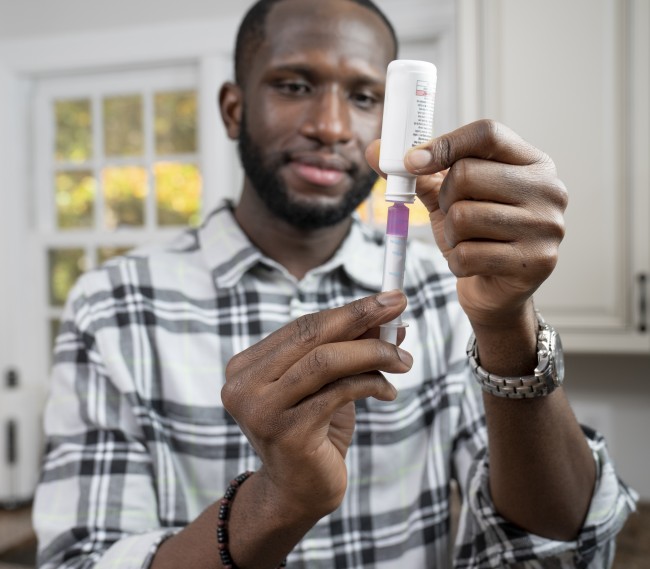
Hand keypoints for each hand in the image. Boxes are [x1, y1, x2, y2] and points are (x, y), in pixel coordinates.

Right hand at [221, 291, 410, 519]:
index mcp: (246, 367)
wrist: (298, 492)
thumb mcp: (328, 384)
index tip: (389, 298)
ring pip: (325, 361)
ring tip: (404, 359)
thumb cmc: (313, 432)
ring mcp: (261, 410)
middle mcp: (244, 386)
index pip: (302, 326)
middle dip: (360, 317)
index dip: (348, 310)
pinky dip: (370, 383)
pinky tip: (388, 390)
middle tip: (399, 306)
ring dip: (373, 352)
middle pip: (310, 335)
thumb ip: (349, 350)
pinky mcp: (287, 433)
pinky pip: (338, 392)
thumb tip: (390, 317)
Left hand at [366, 119, 567, 328]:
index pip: (487, 133)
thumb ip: (419, 173)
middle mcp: (548, 190)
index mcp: (532, 163)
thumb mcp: (449, 198)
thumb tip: (372, 150)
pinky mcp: (535, 263)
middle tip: (453, 215)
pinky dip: (456, 262)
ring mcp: (546, 227)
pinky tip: (471, 264)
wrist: (495, 291)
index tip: (411, 162)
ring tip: (464, 241)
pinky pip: (468, 254)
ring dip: (449, 234)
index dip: (443, 144)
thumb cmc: (474, 236)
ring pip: (463, 216)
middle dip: (445, 199)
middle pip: (467, 174)